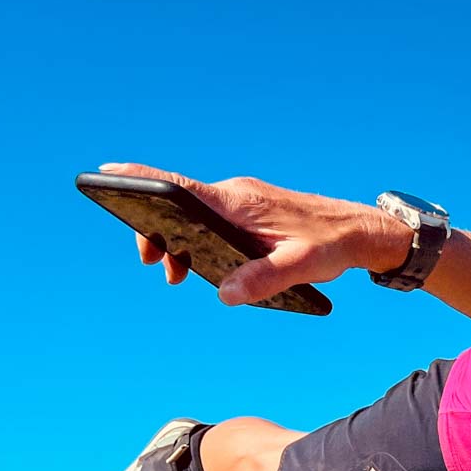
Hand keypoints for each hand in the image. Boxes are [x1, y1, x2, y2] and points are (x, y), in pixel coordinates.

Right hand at [97, 163, 410, 305]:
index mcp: (239, 201)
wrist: (362, 230)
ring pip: (196, 216)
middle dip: (157, 230)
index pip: (180, 186)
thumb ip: (262, 279)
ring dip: (179, 240)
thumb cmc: (332, 245)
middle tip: (154, 264)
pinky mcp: (252, 211)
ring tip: (175, 273)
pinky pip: (214, 220)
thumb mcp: (300, 266)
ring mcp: (243, 202)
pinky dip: (199, 238)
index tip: (108, 175)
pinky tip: (203, 265)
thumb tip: (224, 294)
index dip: (141, 179)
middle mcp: (236, 195)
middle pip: (180, 205)